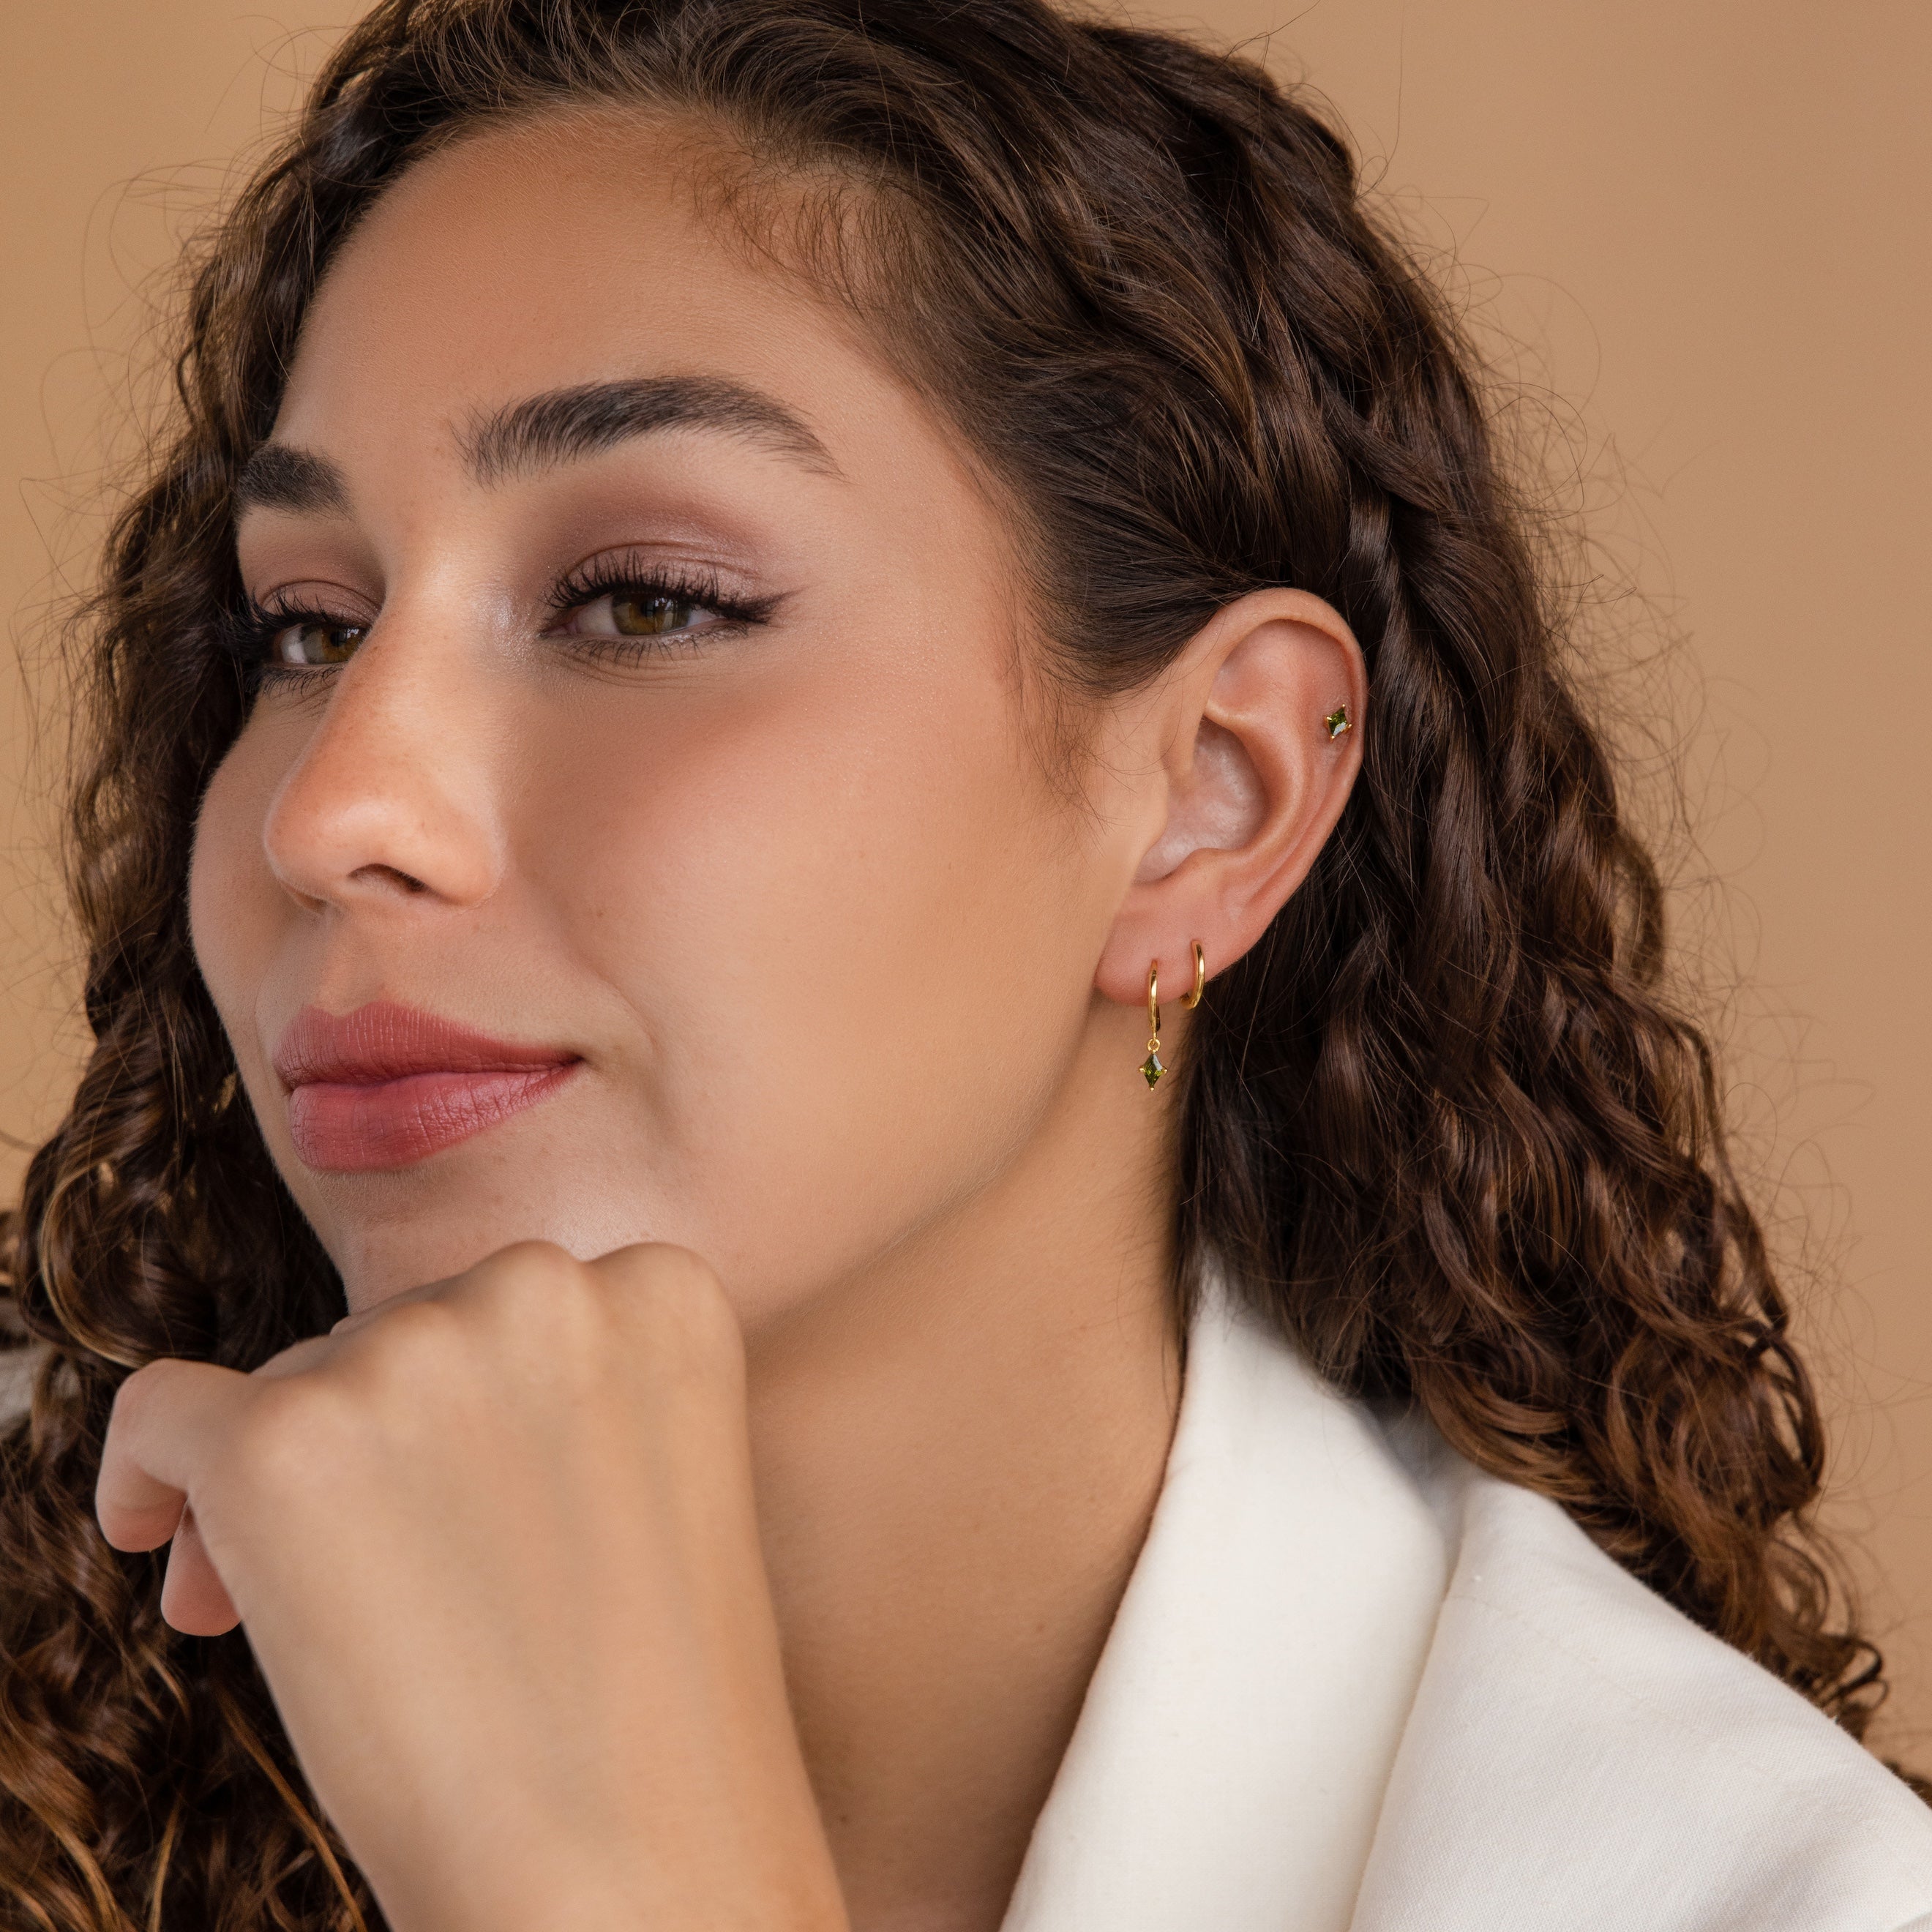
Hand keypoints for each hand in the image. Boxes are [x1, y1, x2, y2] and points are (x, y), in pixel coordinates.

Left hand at [95, 1242, 847, 1931]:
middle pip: (404, 1330)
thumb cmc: (652, 1705)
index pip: (520, 1304)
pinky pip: (164, 1411)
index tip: (456, 1497)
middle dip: (376, 1438)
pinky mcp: (282, 1439)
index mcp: (660, 1294)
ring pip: (299, 1377)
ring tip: (318, 1619)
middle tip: (382, 1575)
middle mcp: (542, 1288)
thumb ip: (558, 1392)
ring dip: (294, 1481)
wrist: (634, 1864)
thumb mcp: (649, 1484)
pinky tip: (157, 1536)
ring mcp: (411, 1355)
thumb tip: (376, 1390)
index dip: (470, 1407)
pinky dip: (148, 1472)